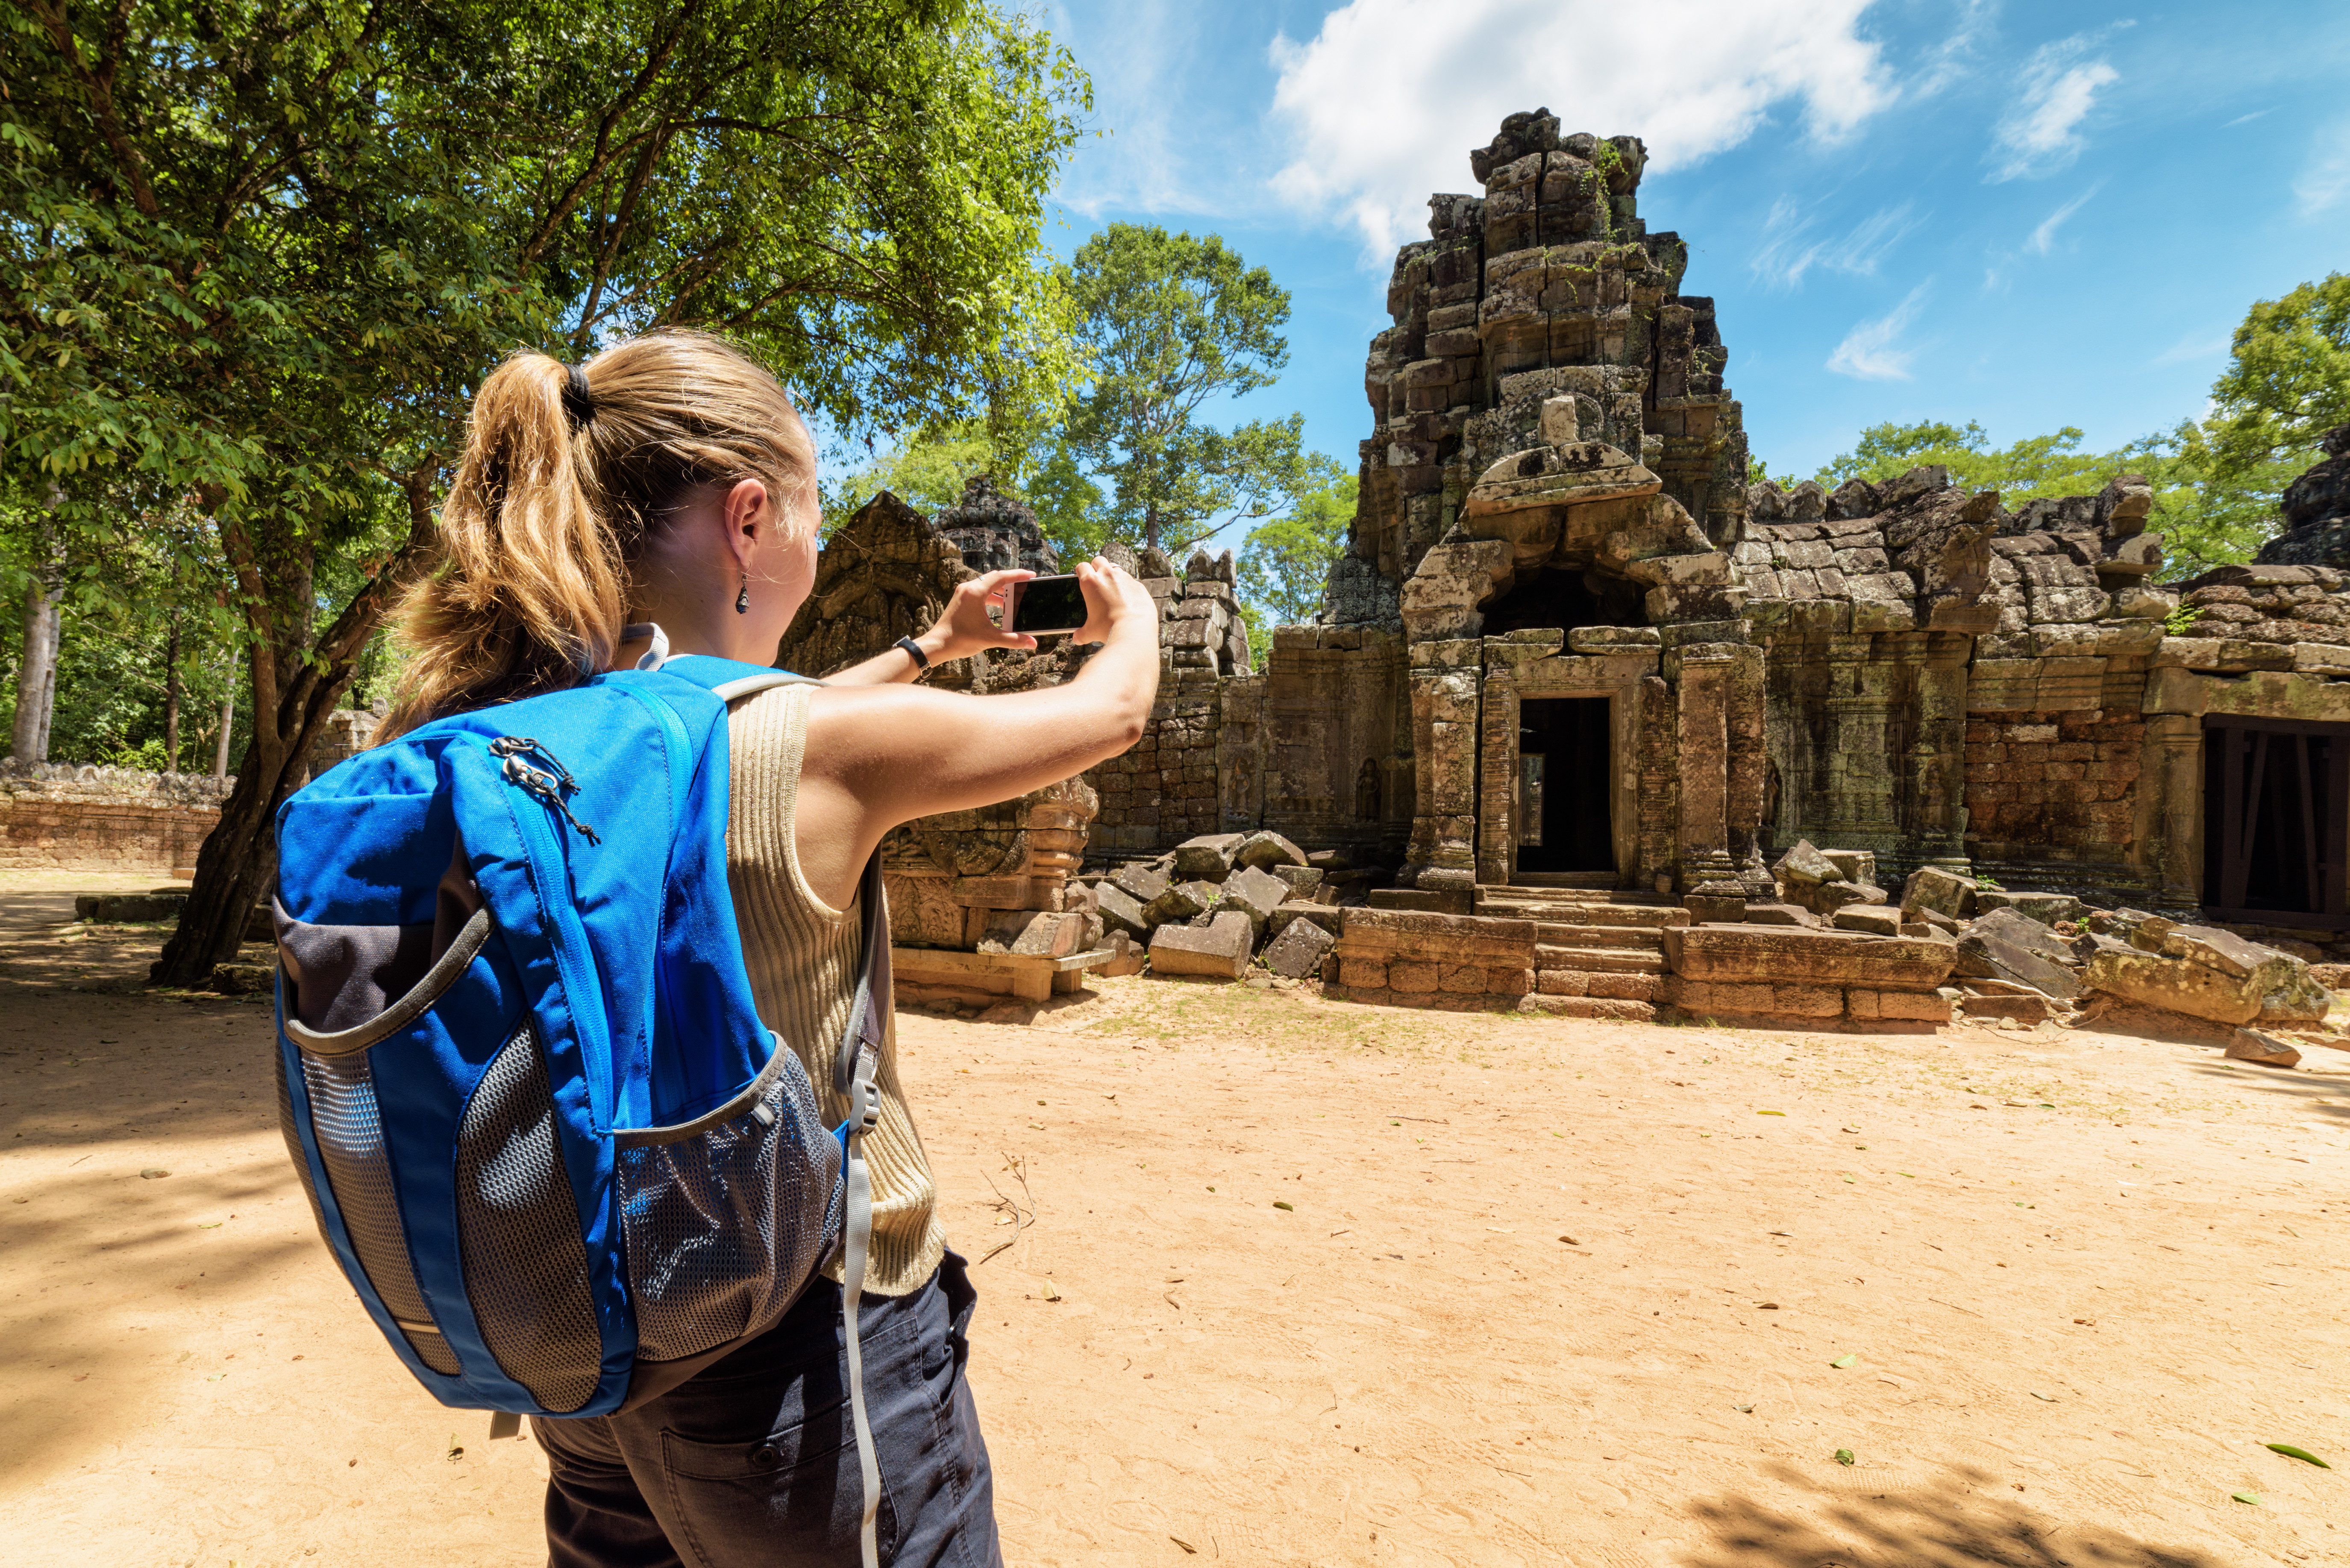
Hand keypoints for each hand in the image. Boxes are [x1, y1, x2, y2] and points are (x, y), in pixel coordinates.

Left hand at [919, 568, 1036, 661]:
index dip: (1018, 575)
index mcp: (975, 593)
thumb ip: (1013, 640)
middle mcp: (968, 588)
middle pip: (994, 578)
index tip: (1031, 575)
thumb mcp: (990, 639)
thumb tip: (1032, 643)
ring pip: (987, 585)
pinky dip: (992, 597)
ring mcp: (963, 593)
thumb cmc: (960, 640)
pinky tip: (1000, 607)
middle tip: (1025, 584)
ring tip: (1014, 598)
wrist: (937, 645)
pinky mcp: (961, 600)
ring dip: (1001, 591)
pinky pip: (980, 592)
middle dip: (1011, 581)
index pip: (1001, 577)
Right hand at [1071, 556, 1157, 647]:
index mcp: (1090, 582)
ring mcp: (1125, 578)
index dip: (1081, 571)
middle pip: (1099, 560)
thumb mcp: (1091, 631)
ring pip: (1116, 568)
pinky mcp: (1138, 585)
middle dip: (1096, 567)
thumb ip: (1081, 633)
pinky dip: (1128, 587)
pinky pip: (1131, 581)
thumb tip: (1077, 639)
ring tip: (1113, 589)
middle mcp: (1107, 575)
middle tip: (1097, 578)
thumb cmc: (1108, 628)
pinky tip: (1128, 599)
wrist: (1134, 629)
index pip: (1082, 566)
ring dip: (1113, 575)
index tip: (1082, 576)